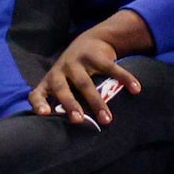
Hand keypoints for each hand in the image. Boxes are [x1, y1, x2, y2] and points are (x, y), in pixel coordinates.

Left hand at [29, 14, 147, 125]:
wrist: (91, 40)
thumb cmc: (74, 72)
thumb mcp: (63, 82)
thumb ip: (61, 101)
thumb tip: (65, 132)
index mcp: (50, 80)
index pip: (37, 93)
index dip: (39, 104)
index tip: (45, 113)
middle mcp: (61, 70)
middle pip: (63, 89)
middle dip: (71, 105)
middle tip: (79, 120)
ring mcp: (78, 62)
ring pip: (86, 83)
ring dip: (97, 102)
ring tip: (107, 119)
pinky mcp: (97, 55)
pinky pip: (111, 69)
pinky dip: (124, 79)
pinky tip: (136, 89)